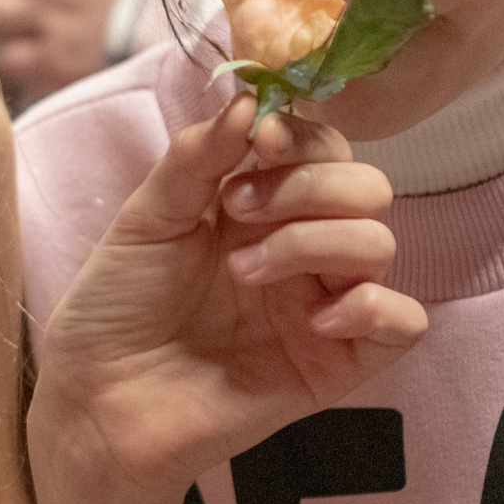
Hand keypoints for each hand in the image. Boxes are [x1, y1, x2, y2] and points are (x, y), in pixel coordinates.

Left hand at [32, 97, 426, 503]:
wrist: (99, 401)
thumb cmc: (114, 308)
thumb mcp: (145, 219)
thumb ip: (195, 159)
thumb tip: (249, 102)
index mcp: (259, 205)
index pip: (323, 147)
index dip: (303, 135)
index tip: (263, 139)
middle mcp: (301, 249)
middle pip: (367, 188)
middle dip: (309, 187)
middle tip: (239, 213)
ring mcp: (323, 305)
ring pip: (381, 243)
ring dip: (315, 242)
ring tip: (244, 272)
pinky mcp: (338, 364)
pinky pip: (404, 322)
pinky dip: (370, 306)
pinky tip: (314, 318)